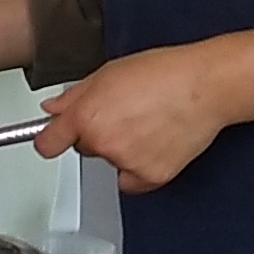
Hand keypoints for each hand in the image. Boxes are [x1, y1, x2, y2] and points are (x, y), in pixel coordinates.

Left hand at [36, 44, 227, 191]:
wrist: (206, 85)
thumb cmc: (164, 73)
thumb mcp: (109, 73)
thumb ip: (75, 95)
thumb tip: (53, 109)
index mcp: (86, 115)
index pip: (47, 143)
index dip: (49, 140)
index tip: (51, 141)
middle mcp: (102, 142)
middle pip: (85, 148)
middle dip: (99, 134)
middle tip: (127, 114)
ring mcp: (126, 162)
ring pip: (111, 163)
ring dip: (122, 151)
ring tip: (148, 123)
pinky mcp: (151, 176)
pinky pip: (133, 181)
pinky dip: (141, 169)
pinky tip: (157, 144)